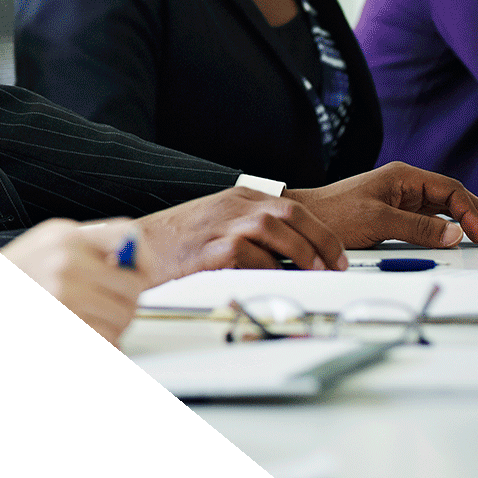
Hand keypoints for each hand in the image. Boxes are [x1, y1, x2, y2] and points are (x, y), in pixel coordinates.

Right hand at [0, 218, 146, 342]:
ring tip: (99, 320)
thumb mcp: (48, 242)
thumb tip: (132, 259)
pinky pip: (107, 337)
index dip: (143, 258)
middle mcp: (67, 263)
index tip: (141, 273)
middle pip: (132, 286)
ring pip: (123, 316)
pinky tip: (94, 331)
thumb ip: (89, 244)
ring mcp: (64, 295)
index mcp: (67, 237)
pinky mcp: (67, 318)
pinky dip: (107, 340)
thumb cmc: (20, 270)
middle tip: (117, 305)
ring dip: (118, 325)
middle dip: (130, 301)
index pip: (127, 237)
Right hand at [131, 188, 348, 282]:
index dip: (321, 231)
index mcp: (239, 197)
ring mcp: (223, 225)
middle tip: (335, 265)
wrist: (140, 248)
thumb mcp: (218, 221)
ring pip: (275, 230)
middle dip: (321, 241)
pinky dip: (270, 269)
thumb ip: (251, 227)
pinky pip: (251, 256)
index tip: (336, 253)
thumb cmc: (177, 240)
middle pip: (290, 215)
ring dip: (301, 253)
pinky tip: (278, 280)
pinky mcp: (212, 249)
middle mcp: (233, 207)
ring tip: (314, 272)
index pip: (292, 208)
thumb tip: (289, 251)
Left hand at [285, 161, 477, 249]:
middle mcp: (403, 186)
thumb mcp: (378, 221)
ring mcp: (399, 201)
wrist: (303, 221)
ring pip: (442, 210)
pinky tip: (458, 239)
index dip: (469, 211)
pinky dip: (446, 230)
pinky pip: (428, 222)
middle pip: (452, 198)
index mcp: (402, 177)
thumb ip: (418, 228)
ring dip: (465, 222)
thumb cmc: (332, 213)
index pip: (449, 190)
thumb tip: (455, 234)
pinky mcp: (393, 216)